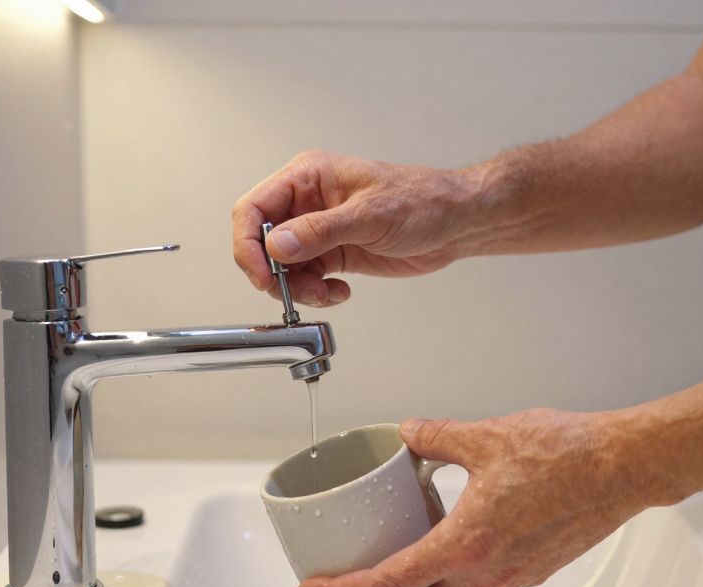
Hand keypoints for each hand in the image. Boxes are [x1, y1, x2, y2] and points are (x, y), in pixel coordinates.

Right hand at [231, 150, 482, 306]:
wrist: (454, 222)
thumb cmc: (421, 201)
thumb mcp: (370, 215)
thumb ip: (320, 231)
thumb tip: (275, 245)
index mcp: (308, 176)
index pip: (254, 208)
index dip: (248, 244)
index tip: (262, 275)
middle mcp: (306, 202)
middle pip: (261, 241)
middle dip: (274, 273)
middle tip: (294, 292)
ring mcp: (318, 229)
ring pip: (282, 266)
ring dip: (297, 288)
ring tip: (326, 294)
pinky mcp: (332, 252)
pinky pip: (306, 278)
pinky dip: (316, 292)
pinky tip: (340, 291)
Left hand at [295, 410, 650, 586]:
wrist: (623, 469)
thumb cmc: (569, 456)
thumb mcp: (487, 436)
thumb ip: (438, 436)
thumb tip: (409, 434)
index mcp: (466, 544)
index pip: (387, 584)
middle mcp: (486, 574)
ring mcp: (509, 580)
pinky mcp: (528, 573)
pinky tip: (438, 584)